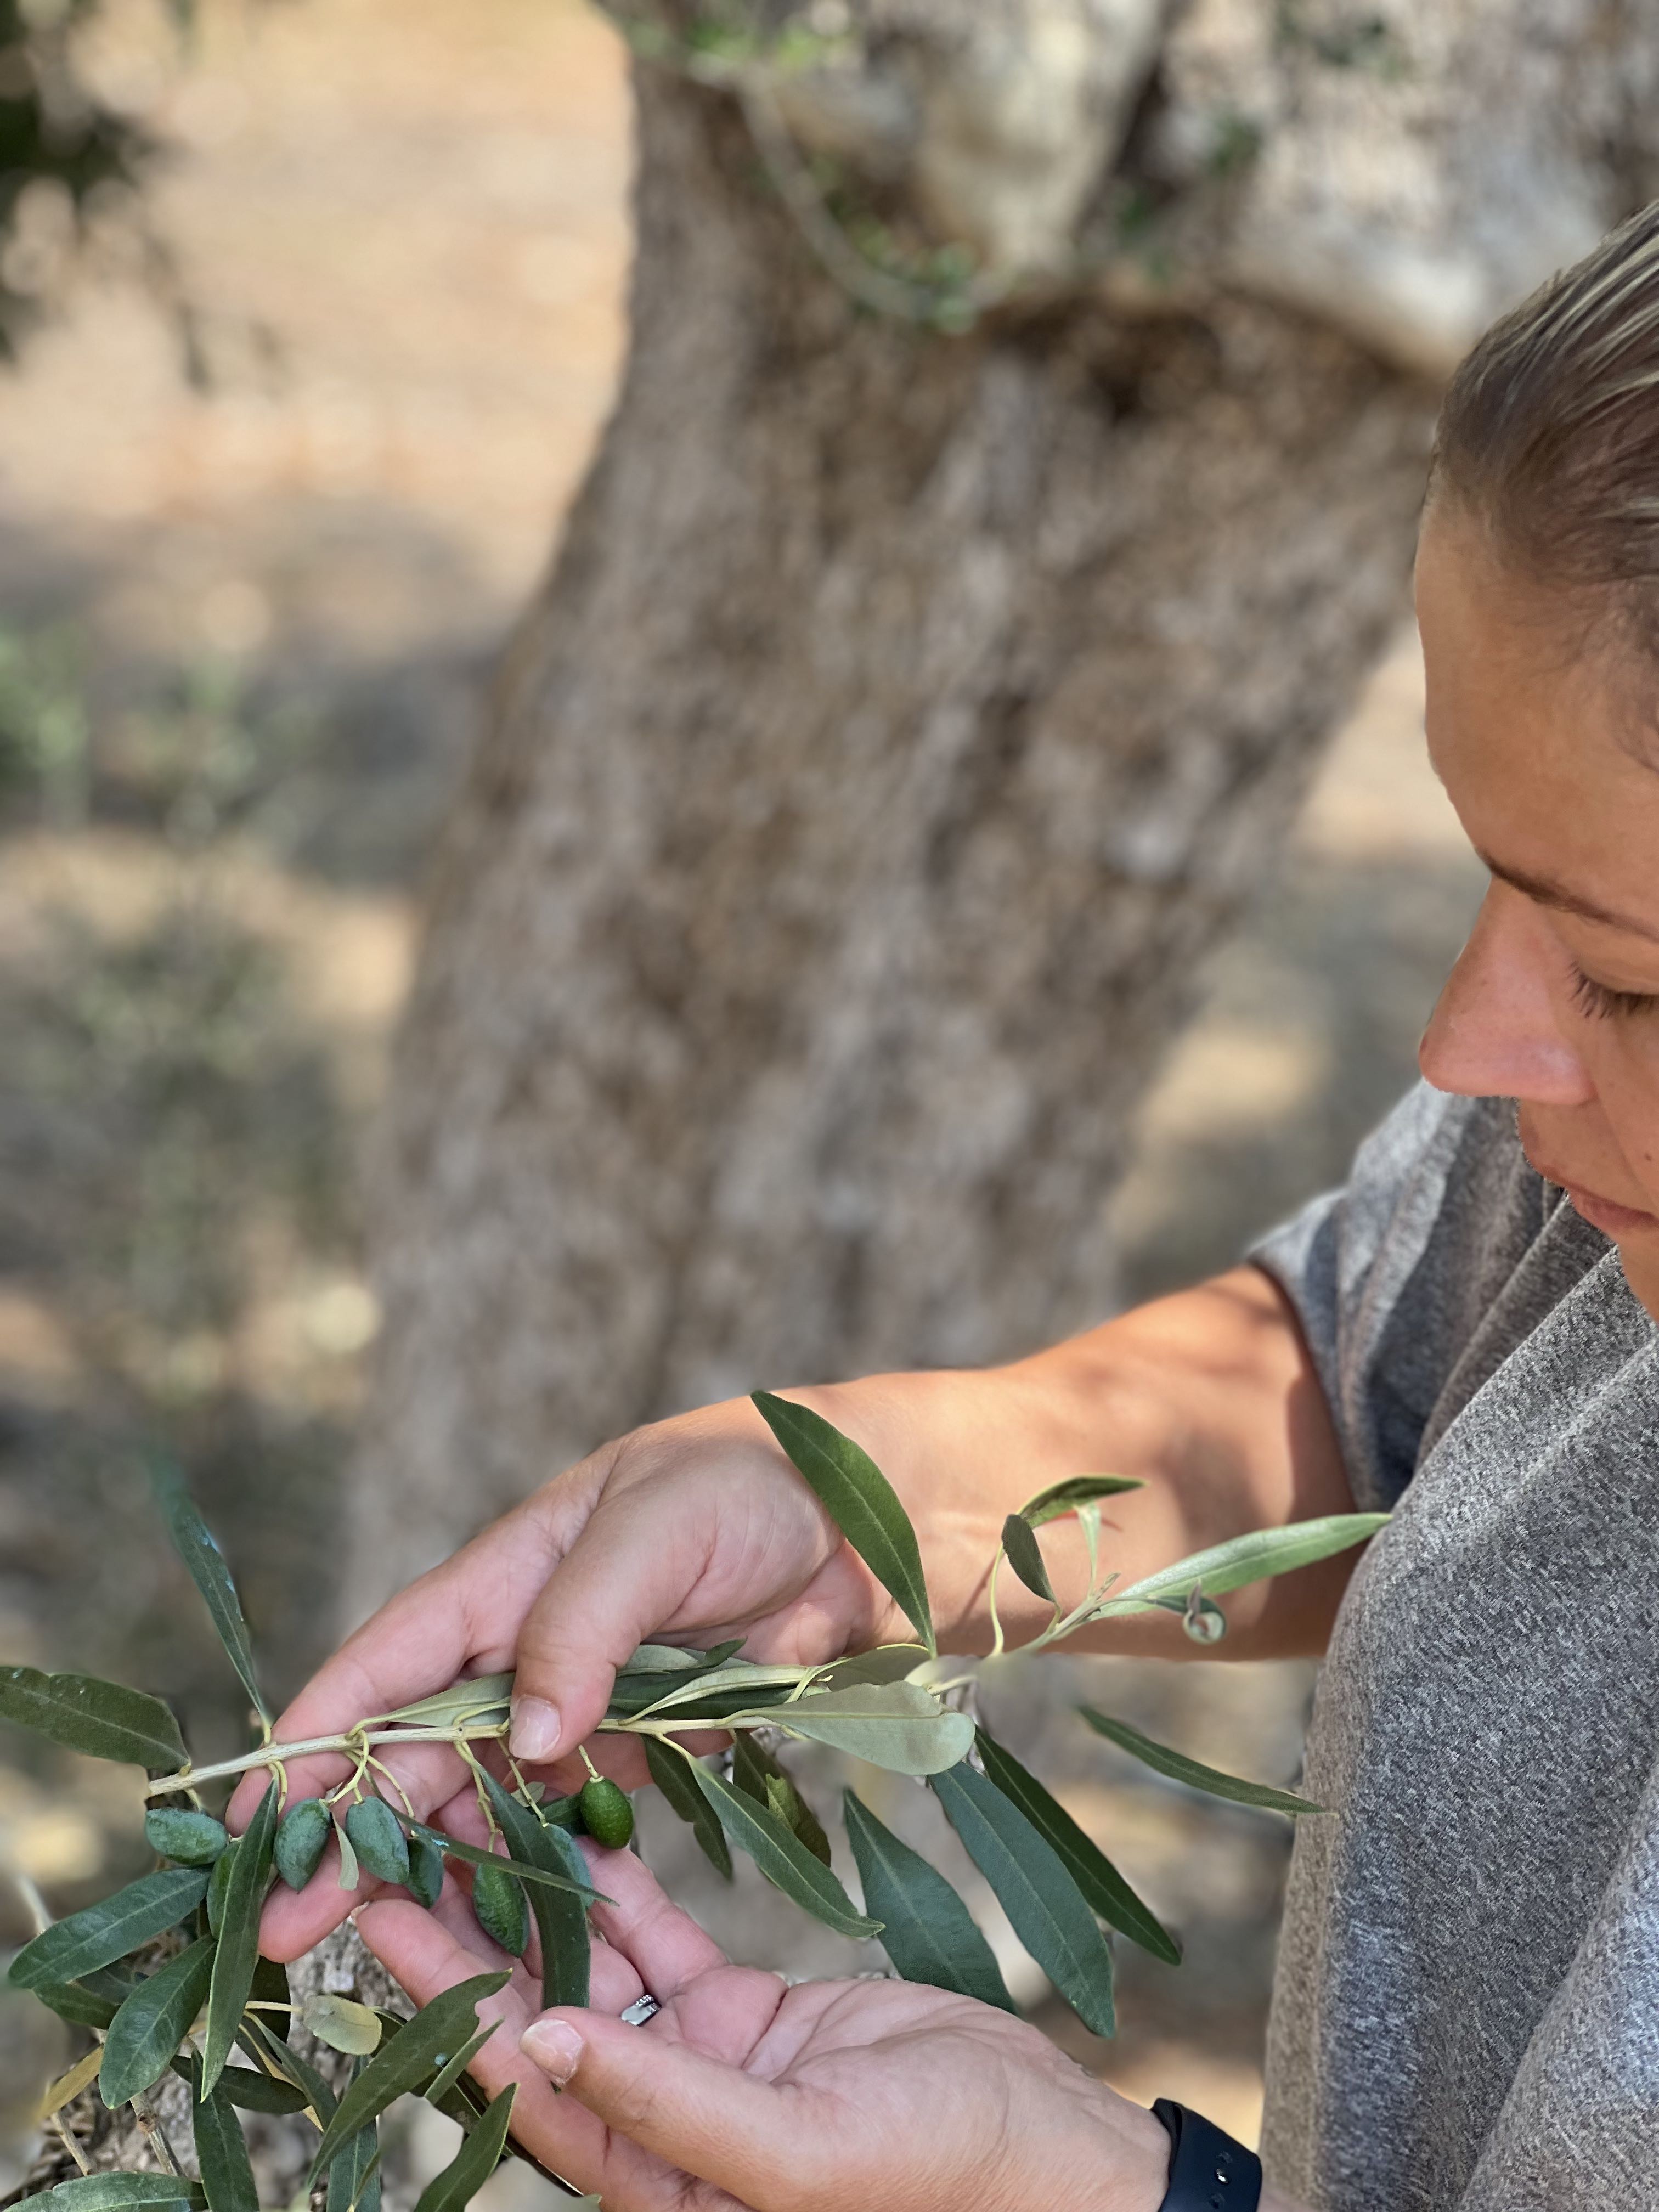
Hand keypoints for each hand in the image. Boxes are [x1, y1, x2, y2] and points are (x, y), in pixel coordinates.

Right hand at [242, 1394, 901, 1958]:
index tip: (252, 1820)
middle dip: (353, 1834)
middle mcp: (531, 1641)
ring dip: (437, 1866)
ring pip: (488, 1795)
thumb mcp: (659, 1528)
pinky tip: (513, 1925)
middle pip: (420, 1749)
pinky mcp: (650, 1741)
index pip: (388, 1662)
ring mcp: (589, 1696)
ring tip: (390, 1948)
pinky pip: (577, 1816)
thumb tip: (522, 1737)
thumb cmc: (761, 1483)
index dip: (314, 1739)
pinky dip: (541, 1865)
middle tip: (291, 1931)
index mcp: (510, 1571)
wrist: (879, 1514)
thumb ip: (582, 1627)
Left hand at [355, 1843, 1172, 2211]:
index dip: (447, 2000)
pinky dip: (618, 1890)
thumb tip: (541, 2047)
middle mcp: (653, 2128)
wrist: (1046, 2155)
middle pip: (534, 2018)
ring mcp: (700, 2068)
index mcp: (650, 2187)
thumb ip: (668, 2107)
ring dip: (534, 1897)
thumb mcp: (800, 2152)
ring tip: (469, 1811)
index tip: (380, 1918)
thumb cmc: (938, 2171)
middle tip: (397, 1845)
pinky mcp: (746, 2022)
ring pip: (590, 1971)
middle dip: (466, 1934)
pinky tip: (575, 1826)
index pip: (519, 2082)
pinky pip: (662, 1945)